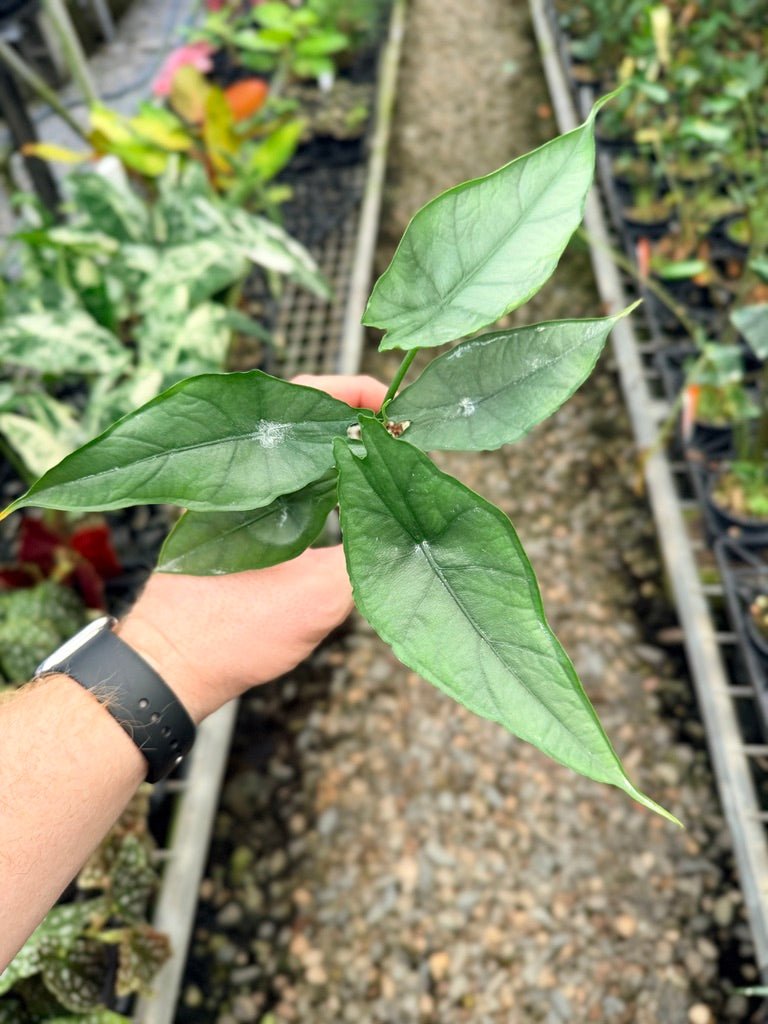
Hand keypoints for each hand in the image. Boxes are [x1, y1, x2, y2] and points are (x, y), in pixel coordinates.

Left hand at [117, 374, 386, 721]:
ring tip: (385, 460)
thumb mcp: (316, 597)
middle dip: (355, 419)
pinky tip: (351, 499)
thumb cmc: (230, 632)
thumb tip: (411, 528)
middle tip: (399, 434)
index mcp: (254, 473)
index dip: (353, 394)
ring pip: (296, 452)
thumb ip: (369, 558)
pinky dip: (323, 480)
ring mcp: (237, 496)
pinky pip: (288, 483)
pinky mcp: (238, 521)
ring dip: (340, 449)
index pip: (306, 399)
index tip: (392, 406)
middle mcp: (240, 473)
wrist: (172, 666)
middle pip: (304, 420)